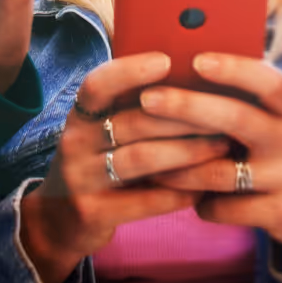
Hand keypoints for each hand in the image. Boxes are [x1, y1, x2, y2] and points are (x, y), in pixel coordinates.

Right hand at [20, 52, 230, 282]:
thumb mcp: (101, 132)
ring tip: (221, 147)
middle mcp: (75, 142)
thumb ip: (133, 109)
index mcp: (80, 115)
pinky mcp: (92, 213)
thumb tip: (192, 79)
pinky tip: (203, 187)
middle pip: (133, 121)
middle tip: (224, 112)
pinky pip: (144, 201)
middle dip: (184, 116)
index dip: (130, 70)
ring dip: (187, 152)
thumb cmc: (97, 163)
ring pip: (141, 158)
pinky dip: (178, 193)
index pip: (97, 84)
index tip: (167, 61)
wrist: (57, 222)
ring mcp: (80, 179)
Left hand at [144, 53, 281, 255]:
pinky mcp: (280, 214)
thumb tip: (183, 71)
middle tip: (148, 99)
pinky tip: (187, 197)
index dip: (233, 68)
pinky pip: (225, 209)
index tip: (197, 59)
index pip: (268, 82)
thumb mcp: (277, 121)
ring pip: (220, 171)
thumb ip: (244, 102)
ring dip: (179, 166)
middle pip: (237, 118)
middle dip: (188, 106)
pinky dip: (200, 203)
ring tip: (149, 160)